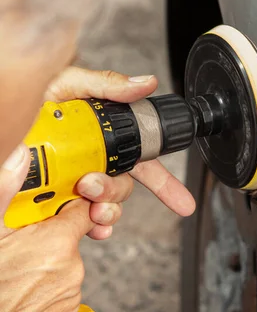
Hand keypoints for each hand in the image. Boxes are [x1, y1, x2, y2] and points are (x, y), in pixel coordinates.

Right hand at [0, 145, 94, 311]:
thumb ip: (8, 190)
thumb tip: (20, 155)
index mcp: (58, 243)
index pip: (82, 210)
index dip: (70, 205)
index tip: (60, 204)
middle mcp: (72, 270)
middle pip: (68, 241)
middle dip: (48, 239)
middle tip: (19, 247)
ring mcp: (70, 297)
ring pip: (63, 268)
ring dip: (46, 266)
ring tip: (16, 274)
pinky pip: (61, 293)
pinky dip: (45, 290)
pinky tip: (22, 292)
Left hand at [45, 67, 195, 239]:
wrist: (8, 118)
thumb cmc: (35, 100)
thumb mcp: (68, 86)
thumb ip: (106, 86)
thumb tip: (145, 83)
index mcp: (102, 141)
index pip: (142, 163)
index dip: (165, 185)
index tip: (183, 203)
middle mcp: (92, 166)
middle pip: (123, 190)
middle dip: (115, 194)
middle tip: (92, 185)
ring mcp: (74, 187)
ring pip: (106, 208)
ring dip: (104, 210)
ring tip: (85, 201)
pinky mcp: (57, 205)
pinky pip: (83, 225)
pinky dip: (91, 228)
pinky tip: (88, 226)